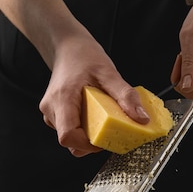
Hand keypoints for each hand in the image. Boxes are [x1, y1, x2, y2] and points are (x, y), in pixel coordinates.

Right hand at [39, 36, 149, 156]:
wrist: (68, 47)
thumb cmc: (84, 56)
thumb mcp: (109, 73)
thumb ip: (125, 96)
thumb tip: (142, 118)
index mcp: (62, 99)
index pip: (68, 136)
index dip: (87, 145)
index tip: (105, 140)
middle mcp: (51, 109)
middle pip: (69, 141)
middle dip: (91, 142)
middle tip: (108, 130)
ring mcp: (50, 113)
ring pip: (69, 138)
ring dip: (88, 135)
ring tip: (101, 119)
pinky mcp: (54, 114)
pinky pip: (69, 130)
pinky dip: (83, 129)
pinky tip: (93, 116)